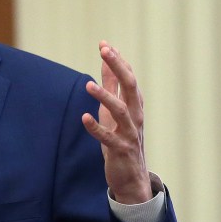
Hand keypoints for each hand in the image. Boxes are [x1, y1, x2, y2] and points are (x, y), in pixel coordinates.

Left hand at [82, 42, 151, 204]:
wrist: (132, 177)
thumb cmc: (121, 139)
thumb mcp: (114, 110)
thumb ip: (112, 85)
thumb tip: (107, 60)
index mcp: (134, 105)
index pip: (129, 78)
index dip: (118, 61)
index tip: (104, 44)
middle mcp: (135, 116)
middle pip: (130, 87)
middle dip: (119, 67)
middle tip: (105, 51)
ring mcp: (129, 133)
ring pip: (120, 111)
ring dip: (105, 97)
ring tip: (88, 85)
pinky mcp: (120, 149)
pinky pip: (108, 137)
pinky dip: (96, 128)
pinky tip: (84, 118)